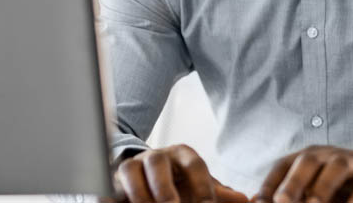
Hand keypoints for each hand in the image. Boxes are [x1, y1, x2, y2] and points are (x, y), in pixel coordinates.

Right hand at [112, 144, 249, 202]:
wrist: (145, 177)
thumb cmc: (178, 184)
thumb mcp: (199, 187)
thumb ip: (218, 194)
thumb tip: (246, 201)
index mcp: (182, 155)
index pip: (194, 164)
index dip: (202, 186)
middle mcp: (156, 156)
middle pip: (157, 162)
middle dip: (165, 188)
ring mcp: (131, 166)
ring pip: (130, 171)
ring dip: (139, 194)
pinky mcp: (112, 180)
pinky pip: (107, 185)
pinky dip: (110, 198)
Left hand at [253, 145, 352, 202]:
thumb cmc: (340, 186)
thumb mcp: (313, 188)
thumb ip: (291, 195)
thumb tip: (256, 201)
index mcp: (308, 158)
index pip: (283, 164)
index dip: (269, 183)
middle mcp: (328, 156)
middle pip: (308, 160)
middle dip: (293, 181)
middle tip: (282, 202)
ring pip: (337, 168)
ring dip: (323, 187)